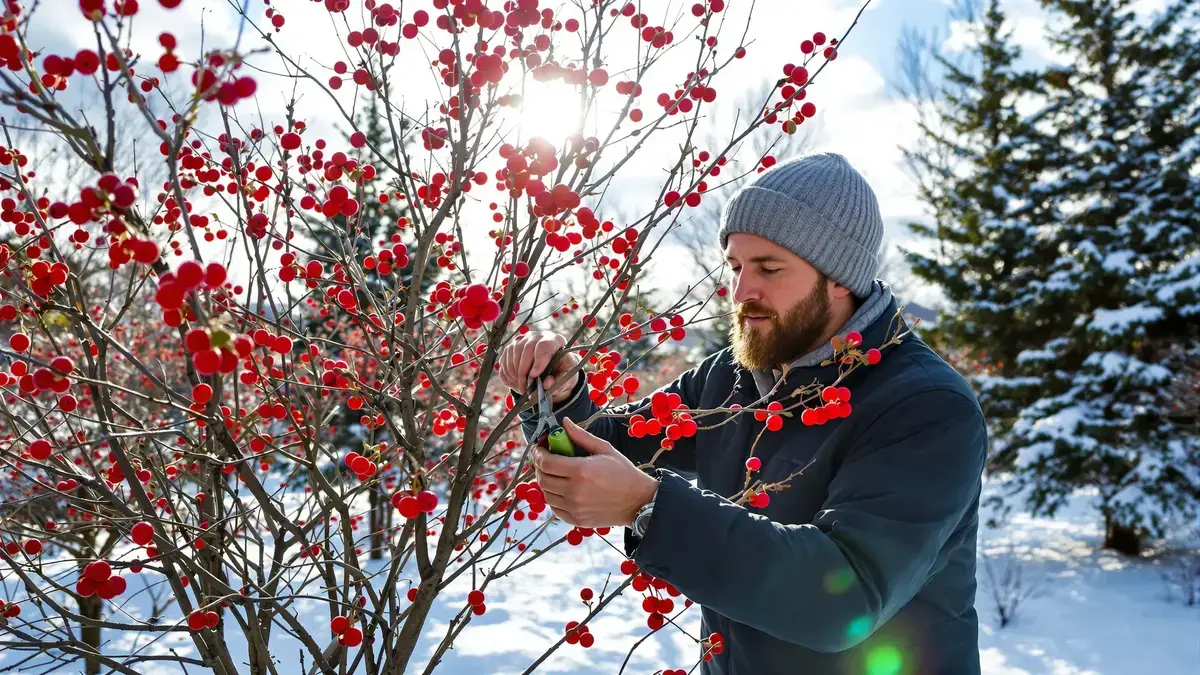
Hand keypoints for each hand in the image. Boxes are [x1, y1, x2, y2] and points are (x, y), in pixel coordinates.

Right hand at [498, 330, 580, 403]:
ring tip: (522, 387)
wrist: (553, 370)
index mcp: (555, 340)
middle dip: (524, 371)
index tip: (534, 375)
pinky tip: (515, 382)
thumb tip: (546, 384)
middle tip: (526, 388)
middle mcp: (538, 337)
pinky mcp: (512, 347)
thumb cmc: (561, 371)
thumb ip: (559, 381)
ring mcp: (523, 340)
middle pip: (526, 348)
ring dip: (515, 373)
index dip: (539, 361)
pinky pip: (505, 359)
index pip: (545, 345)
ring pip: (514, 353)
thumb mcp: (567, 378)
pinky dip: (508, 373)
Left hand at [532, 418, 658, 528]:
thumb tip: (564, 423)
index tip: (539, 448)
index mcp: (581, 470)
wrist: (639, 501)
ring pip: (546, 494)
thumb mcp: (605, 449)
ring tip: (554, 473)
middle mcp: (574, 491)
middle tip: (545, 459)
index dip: (538, 454)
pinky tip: (561, 489)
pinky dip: (553, 497)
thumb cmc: (624, 473)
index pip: (546, 462)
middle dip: (539, 466)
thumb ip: (581, 436)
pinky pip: (554, 508)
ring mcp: (574, 508)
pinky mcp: (576, 520)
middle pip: (542, 478)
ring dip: (545, 482)